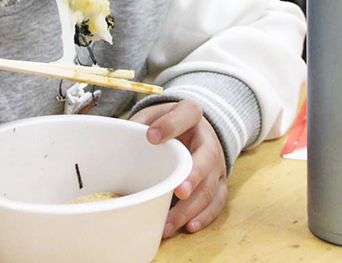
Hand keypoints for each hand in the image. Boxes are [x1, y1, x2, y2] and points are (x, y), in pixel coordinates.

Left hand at [130, 100, 227, 237]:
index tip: (151, 137)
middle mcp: (209, 139)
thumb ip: (140, 124)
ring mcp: (216, 164)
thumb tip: (122, 140)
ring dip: (191, 208)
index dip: (170, 125)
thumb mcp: (153, 114)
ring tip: (169, 223)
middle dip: (193, 176)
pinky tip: (189, 226)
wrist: (193, 128)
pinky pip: (217, 201)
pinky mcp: (219, 182)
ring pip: (210, 187)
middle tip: (179, 191)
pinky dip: (204, 216)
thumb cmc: (168, 123)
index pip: (186, 115)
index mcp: (191, 114)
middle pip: (207, 157)